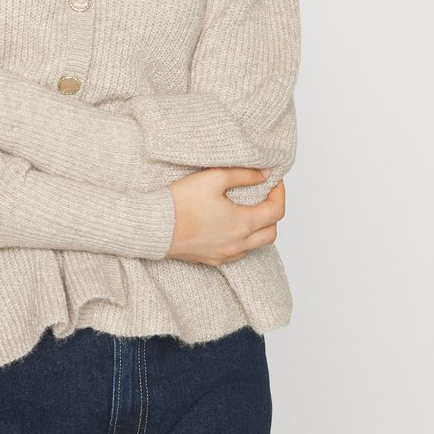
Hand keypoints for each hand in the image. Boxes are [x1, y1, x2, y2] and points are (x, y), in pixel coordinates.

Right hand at [165, 167, 284, 265]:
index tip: (273, 181)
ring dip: (258, 229)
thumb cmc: (180, 202)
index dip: (279, 193)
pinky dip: (242, 240)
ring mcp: (224, 254)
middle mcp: (238, 243)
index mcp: (242, 223)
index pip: (276, 211)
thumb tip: (265, 174)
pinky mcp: (211, 259)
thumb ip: (244, 174)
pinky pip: (237, 253)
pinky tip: (230, 226)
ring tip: (247, 210)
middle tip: (264, 196)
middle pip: (271, 233)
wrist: (154, 226)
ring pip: (255, 245)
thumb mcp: (214, 178)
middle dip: (273, 213)